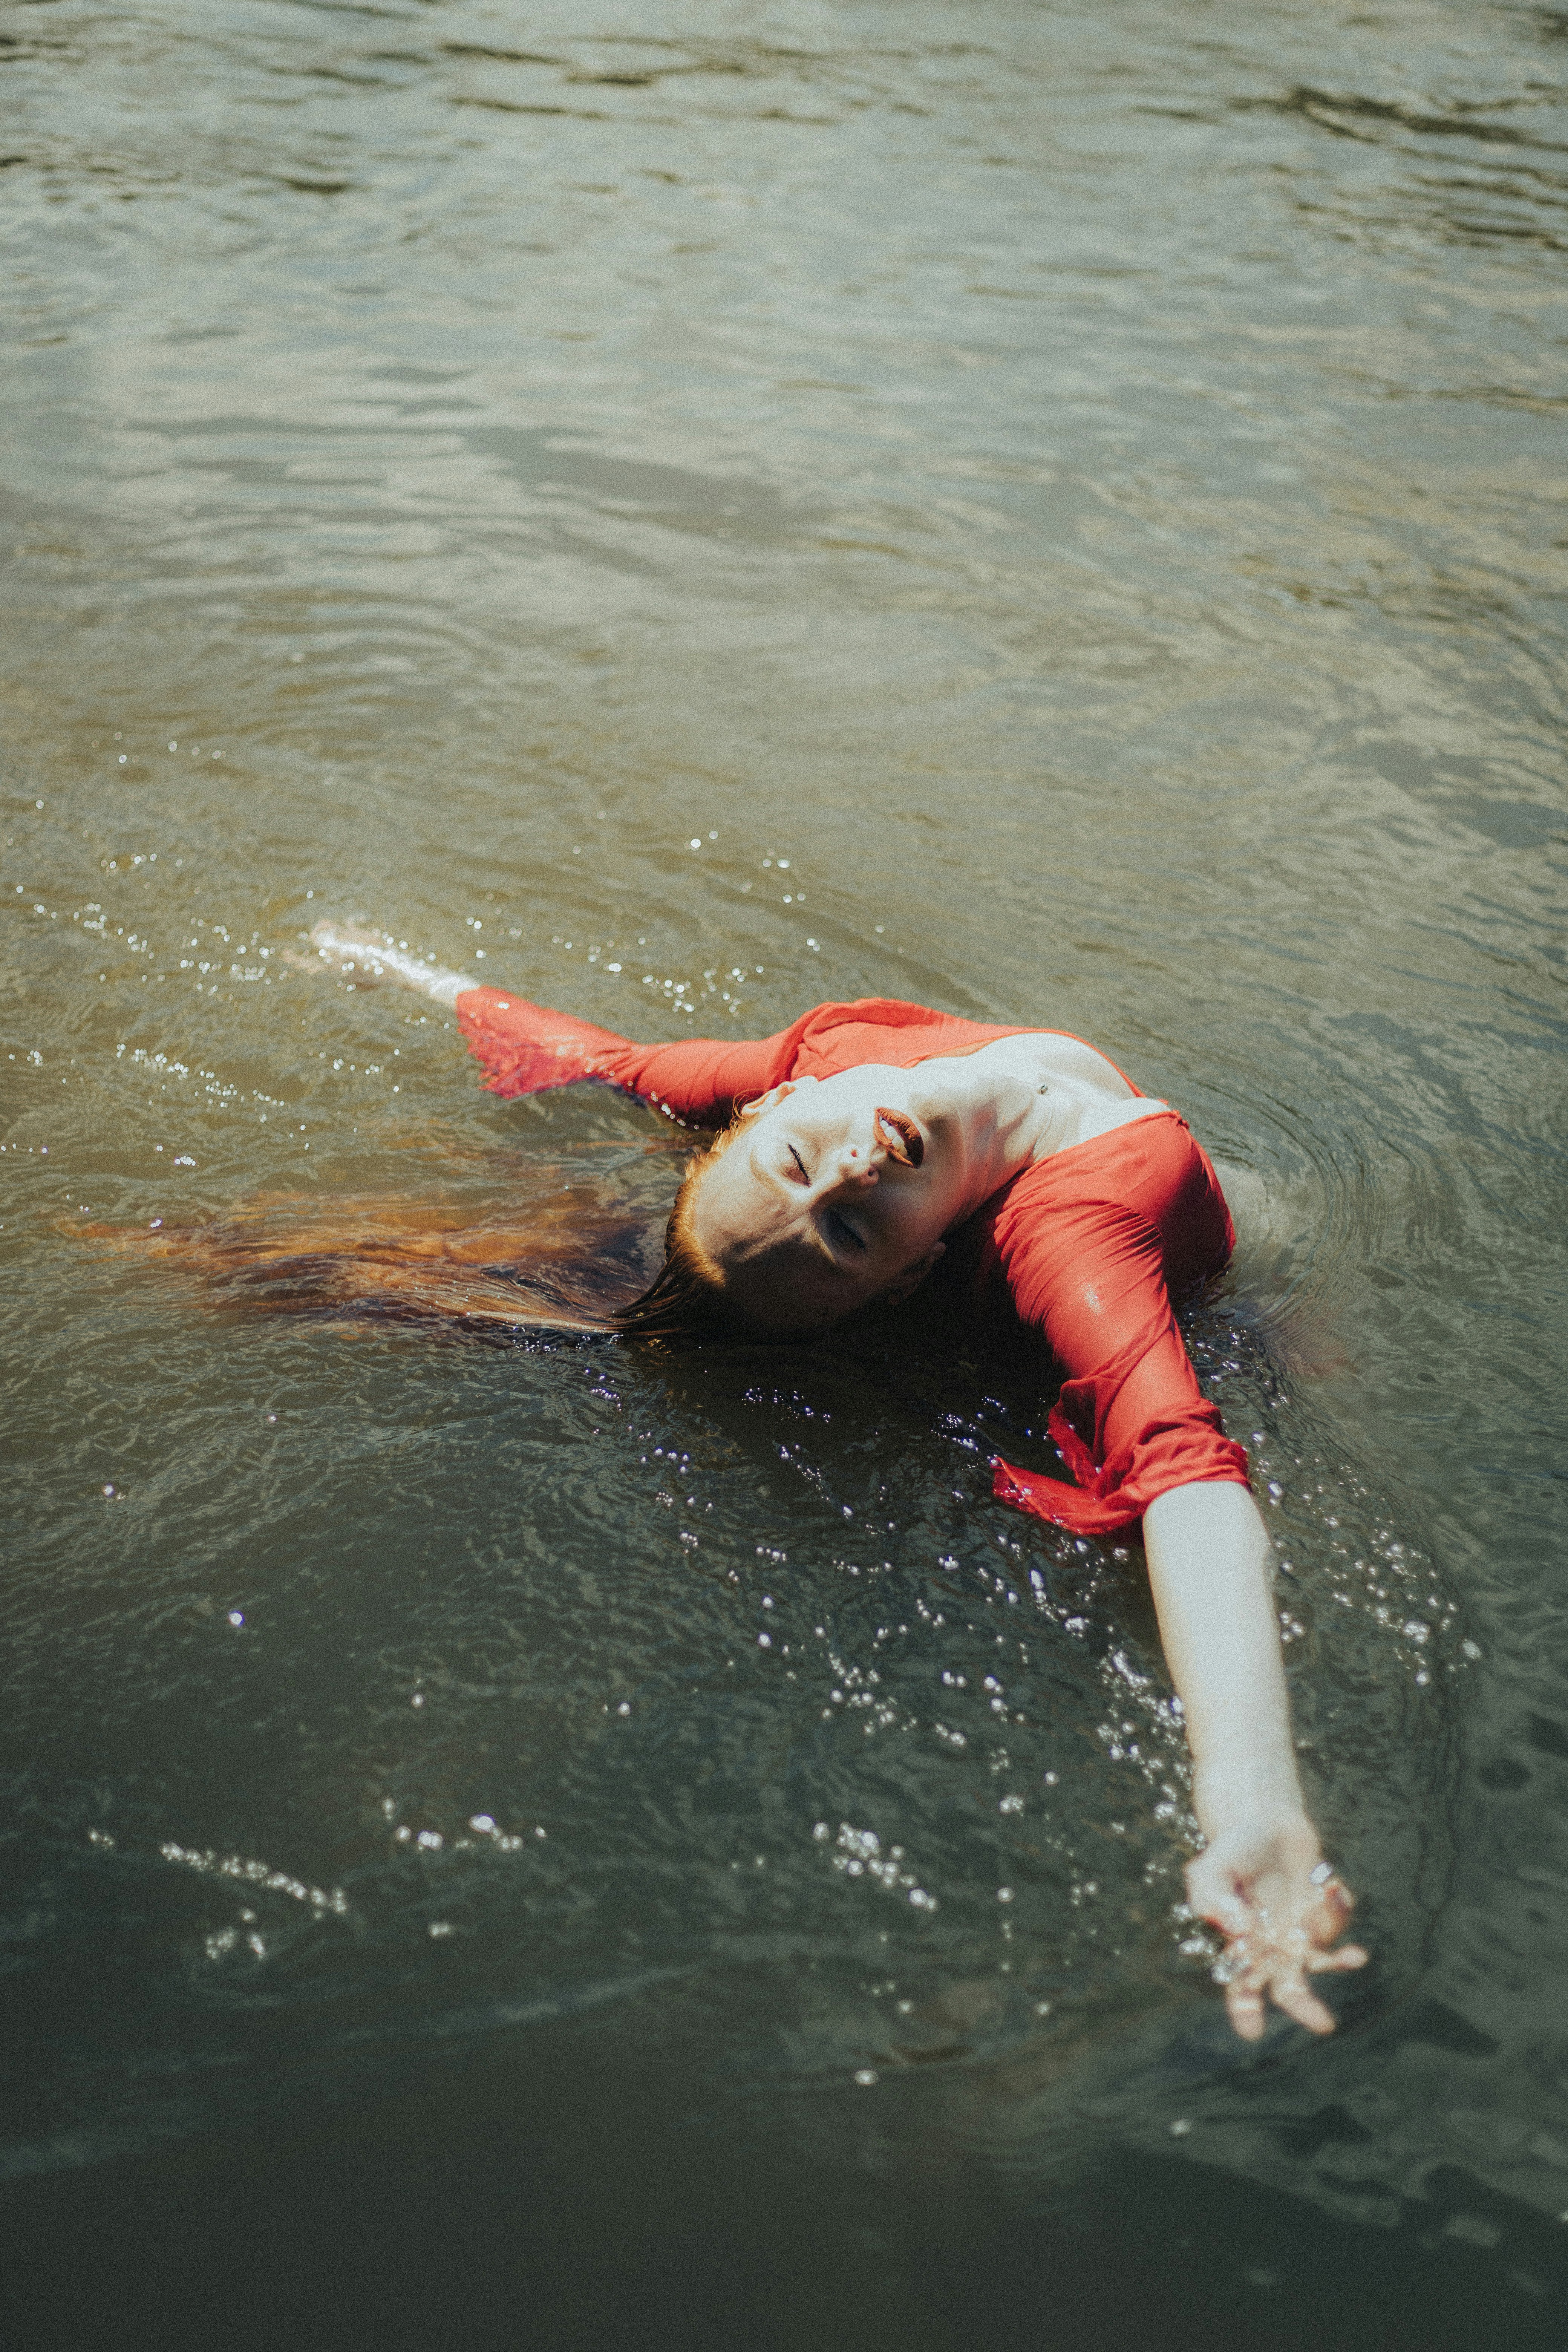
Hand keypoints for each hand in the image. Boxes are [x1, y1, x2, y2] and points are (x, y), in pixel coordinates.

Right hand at [1186, 1812, 1366, 2040]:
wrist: (1266, 1821)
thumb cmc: (1231, 1852)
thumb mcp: (1210, 1870)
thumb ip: (1214, 1899)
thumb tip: (1239, 1931)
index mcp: (1242, 1947)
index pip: (1241, 1988)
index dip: (1245, 2011)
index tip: (1252, 2031)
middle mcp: (1275, 1950)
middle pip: (1290, 1991)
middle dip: (1306, 2008)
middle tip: (1323, 2024)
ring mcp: (1304, 1934)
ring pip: (1322, 1961)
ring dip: (1338, 1961)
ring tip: (1355, 1956)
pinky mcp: (1327, 1915)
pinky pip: (1337, 1922)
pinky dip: (1338, 1908)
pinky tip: (1329, 1884)